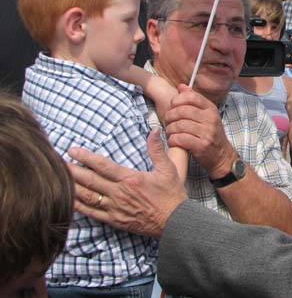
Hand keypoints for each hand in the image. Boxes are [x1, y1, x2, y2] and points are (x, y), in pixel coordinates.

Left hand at [67, 128, 186, 237]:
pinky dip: (78, 207)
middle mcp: (119, 193)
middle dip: (71, 170)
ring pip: (87, 197)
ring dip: (72, 187)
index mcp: (131, 179)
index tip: (72, 150)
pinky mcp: (115, 221)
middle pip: (90, 180)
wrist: (175, 222)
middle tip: (57, 162)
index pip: (103, 166)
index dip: (85, 157)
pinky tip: (68, 201)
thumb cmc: (172, 195)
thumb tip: (154, 130)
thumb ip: (157, 150)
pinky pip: (92, 213)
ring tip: (58, 179)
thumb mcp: (169, 169)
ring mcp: (115, 208)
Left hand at [164, 85, 236, 178]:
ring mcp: (207, 132)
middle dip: (170, 116)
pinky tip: (173, 141)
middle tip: (167, 121)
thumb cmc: (211, 134)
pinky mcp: (202, 145)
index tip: (172, 106)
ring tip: (169, 132)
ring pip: (180, 125)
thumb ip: (193, 101)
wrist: (222, 156)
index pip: (191, 97)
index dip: (177, 100)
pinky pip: (181, 139)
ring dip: (170, 129)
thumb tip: (181, 86)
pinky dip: (173, 140)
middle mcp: (210, 119)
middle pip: (182, 111)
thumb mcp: (206, 115)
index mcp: (211, 109)